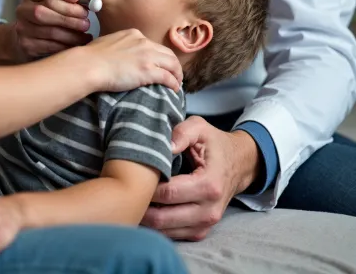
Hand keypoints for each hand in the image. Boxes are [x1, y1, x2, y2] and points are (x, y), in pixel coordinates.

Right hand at [12, 0, 91, 60]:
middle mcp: (24, 10)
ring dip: (72, 33)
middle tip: (86, 20)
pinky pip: (51, 45)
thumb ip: (67, 1)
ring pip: (51, 30)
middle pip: (48, 7)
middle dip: (70, 13)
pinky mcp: (27, 45)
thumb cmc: (46, 19)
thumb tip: (91, 4)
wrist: (24, 40)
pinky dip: (67, 45)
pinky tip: (77, 45)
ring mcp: (23, 28)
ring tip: (86, 35)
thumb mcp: (52, 5)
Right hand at [86, 29, 182, 92]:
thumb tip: (118, 54)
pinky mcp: (148, 71)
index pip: (154, 46)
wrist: (89, 65)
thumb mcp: (109, 43)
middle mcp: (144, 42)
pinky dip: (173, 83)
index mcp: (134, 34)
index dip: (160, 57)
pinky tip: (174, 89)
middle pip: (168, 54)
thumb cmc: (92, 57)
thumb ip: (119, 46)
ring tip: (177, 84)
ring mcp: (147, 56)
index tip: (161, 65)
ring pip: (172, 64)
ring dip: (177, 75)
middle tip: (175, 75)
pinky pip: (168, 77)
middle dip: (174, 65)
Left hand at [141, 117, 259, 239]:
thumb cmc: (216, 144)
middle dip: (141, 206)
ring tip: (132, 200)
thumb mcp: (200, 128)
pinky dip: (157, 226)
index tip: (133, 175)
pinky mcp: (202, 231)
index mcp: (209, 184)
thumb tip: (164, 146)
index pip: (169, 193)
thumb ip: (182, 132)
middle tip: (125, 191)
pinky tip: (146, 210)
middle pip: (163, 217)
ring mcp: (206, 224)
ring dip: (146, 219)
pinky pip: (173, 235)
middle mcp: (209, 210)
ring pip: (165, 231)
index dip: (148, 186)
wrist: (240, 164)